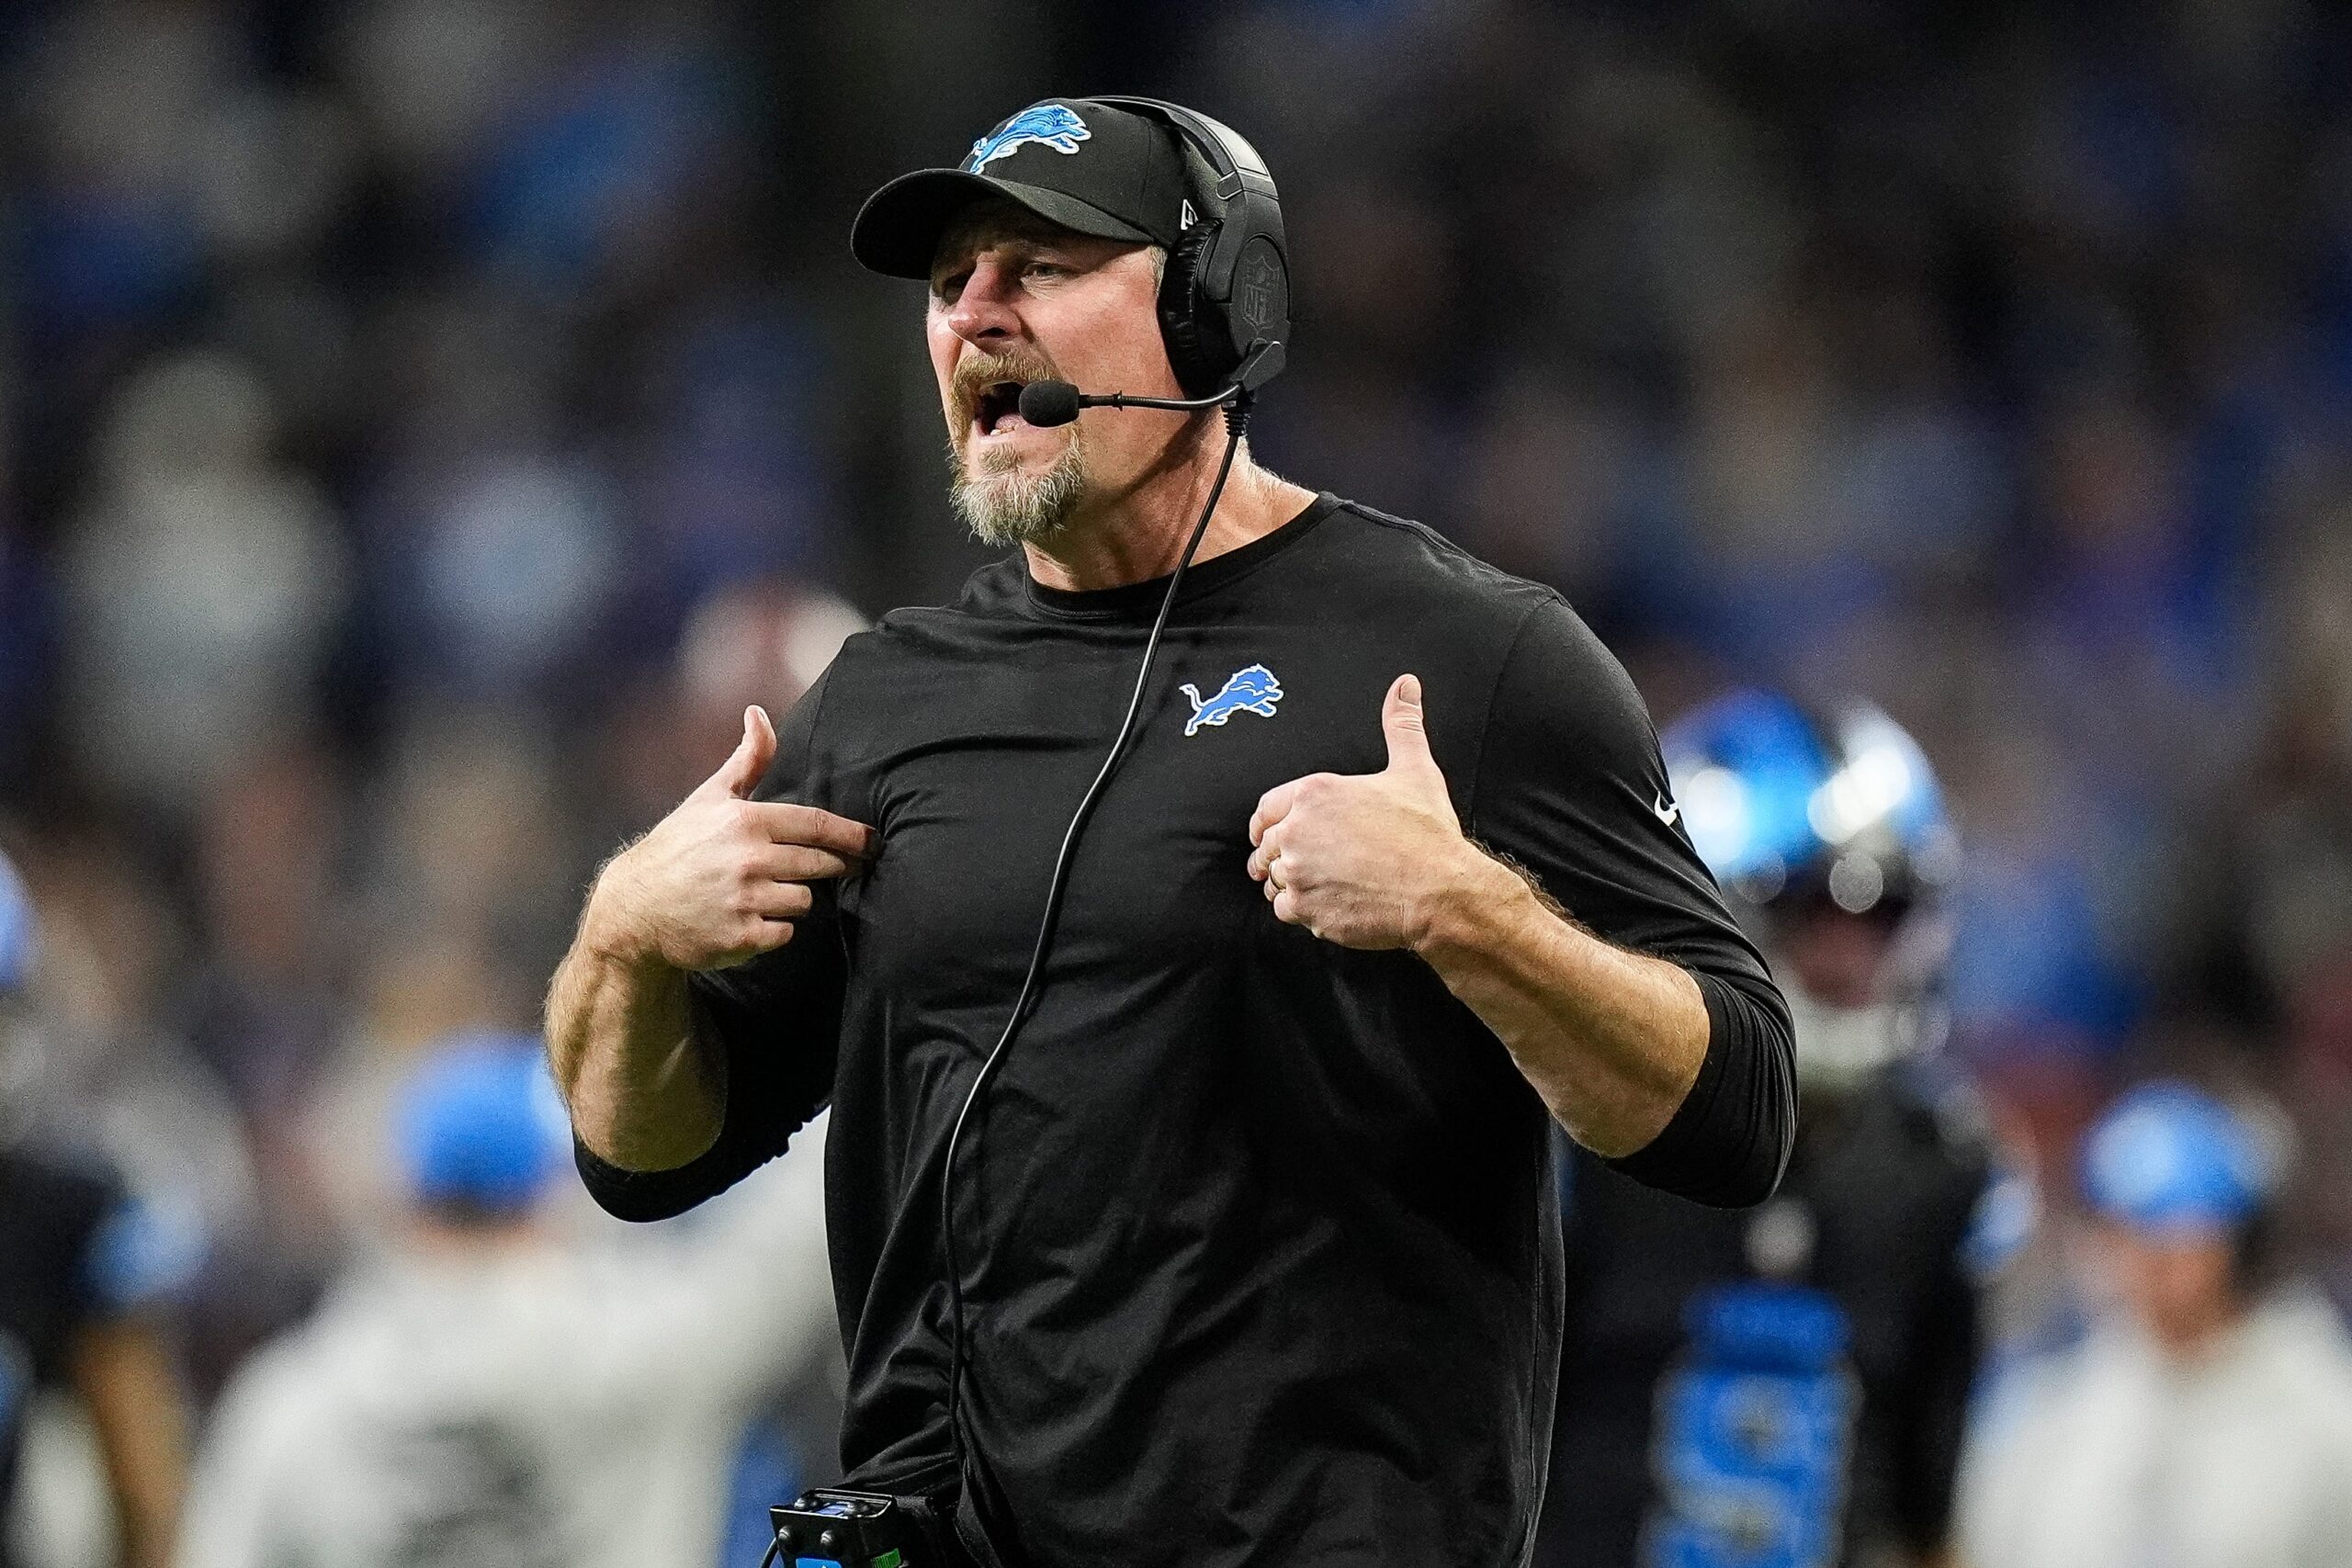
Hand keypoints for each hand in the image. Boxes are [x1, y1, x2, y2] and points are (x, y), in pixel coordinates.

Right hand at [584, 706, 874, 970]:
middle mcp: (748, 859)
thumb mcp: (710, 798)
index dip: (851, 835)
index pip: (816, 825)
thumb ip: (747, 760)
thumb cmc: (678, 847)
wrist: (634, 908)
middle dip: (828, 867)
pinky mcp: (741, 938)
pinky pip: (784, 934)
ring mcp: (745, 901)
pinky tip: (747, 919)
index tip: (874, 841)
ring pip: (804, 900)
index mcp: (745, 821)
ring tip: (760, 893)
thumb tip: (759, 712)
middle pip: (819, 864)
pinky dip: (773, 930)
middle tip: (821, 868)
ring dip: (792, 898)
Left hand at [1246, 674, 1485, 949]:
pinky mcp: (1307, 910)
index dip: (1265, 823)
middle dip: (1277, 855)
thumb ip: (1401, 725)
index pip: (1266, 809)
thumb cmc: (1427, 833)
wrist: (1440, 891)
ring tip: (1314, 885)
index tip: (1266, 834)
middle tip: (1298, 863)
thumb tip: (1405, 685)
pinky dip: (1300, 911)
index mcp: (1314, 793)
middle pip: (1267, 847)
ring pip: (1274, 880)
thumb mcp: (1413, 770)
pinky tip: (1324, 906)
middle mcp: (1297, 832)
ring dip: (1287, 883)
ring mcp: (1299, 873)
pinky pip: (1285, 910)